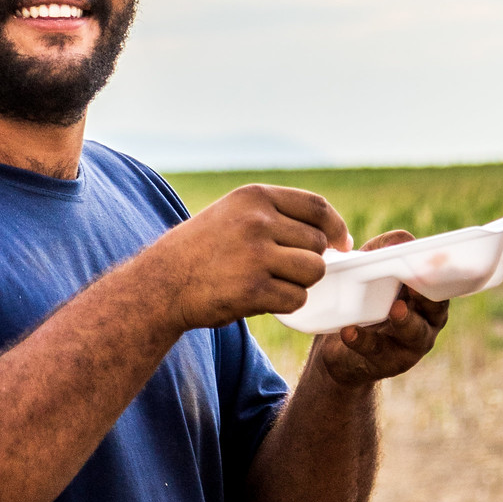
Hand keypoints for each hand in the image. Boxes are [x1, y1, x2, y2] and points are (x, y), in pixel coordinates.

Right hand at [148, 184, 350, 333]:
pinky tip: (262, 299)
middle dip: (310, 261)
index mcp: (255, 197)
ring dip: (300, 282)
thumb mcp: (234, 214)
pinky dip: (286, 304)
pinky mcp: (252, 290)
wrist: (161, 283)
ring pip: (313, 271)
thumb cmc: (202, 250)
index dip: (336, 228)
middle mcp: (257, 221)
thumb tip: (330, 234)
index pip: (316, 207)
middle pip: (317, 244)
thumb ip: (275, 215)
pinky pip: (296, 298)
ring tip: (273, 283)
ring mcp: (255, 255)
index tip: (341, 244)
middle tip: (287, 271)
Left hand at [314, 230, 502, 388]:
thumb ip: (389, 247)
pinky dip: (364, 340)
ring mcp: (414, 341)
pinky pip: (378, 350)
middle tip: (424, 277)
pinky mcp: (390, 362)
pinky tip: (350, 332)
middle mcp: (432, 316)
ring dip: (406, 321)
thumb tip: (408, 240)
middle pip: (441, 302)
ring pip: (417, 332)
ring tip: (395, 310)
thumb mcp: (371, 263)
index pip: (471, 277)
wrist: (338, 346)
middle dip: (434, 289)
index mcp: (435, 289)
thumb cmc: (363, 296)